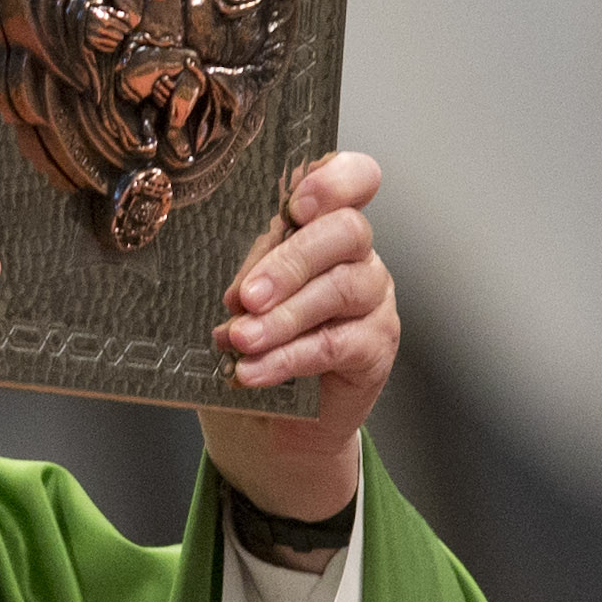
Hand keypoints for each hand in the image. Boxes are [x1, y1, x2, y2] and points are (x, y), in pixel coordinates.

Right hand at [84, 1, 134, 53]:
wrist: (80, 18)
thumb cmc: (97, 13)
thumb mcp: (106, 9)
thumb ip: (116, 12)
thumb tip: (127, 17)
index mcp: (103, 17)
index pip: (119, 25)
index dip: (125, 28)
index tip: (128, 30)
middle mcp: (98, 27)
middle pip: (117, 35)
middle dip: (121, 35)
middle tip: (123, 36)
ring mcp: (94, 35)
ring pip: (112, 43)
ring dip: (117, 42)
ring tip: (119, 41)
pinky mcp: (91, 42)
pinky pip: (105, 48)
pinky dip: (111, 48)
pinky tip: (114, 46)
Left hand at [195, 152, 397, 548]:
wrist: (268, 423)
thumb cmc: (250, 343)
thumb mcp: (238, 295)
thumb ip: (244, 269)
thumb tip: (227, 273)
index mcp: (323, 225)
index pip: (354, 179)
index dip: (335, 180)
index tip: (298, 202)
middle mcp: (356, 255)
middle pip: (347, 231)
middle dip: (291, 260)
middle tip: (245, 294)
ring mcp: (371, 300)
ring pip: (342, 288)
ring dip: (284, 315)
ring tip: (240, 339)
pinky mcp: (374, 347)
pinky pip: (336, 344)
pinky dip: (288, 358)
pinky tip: (253, 371)